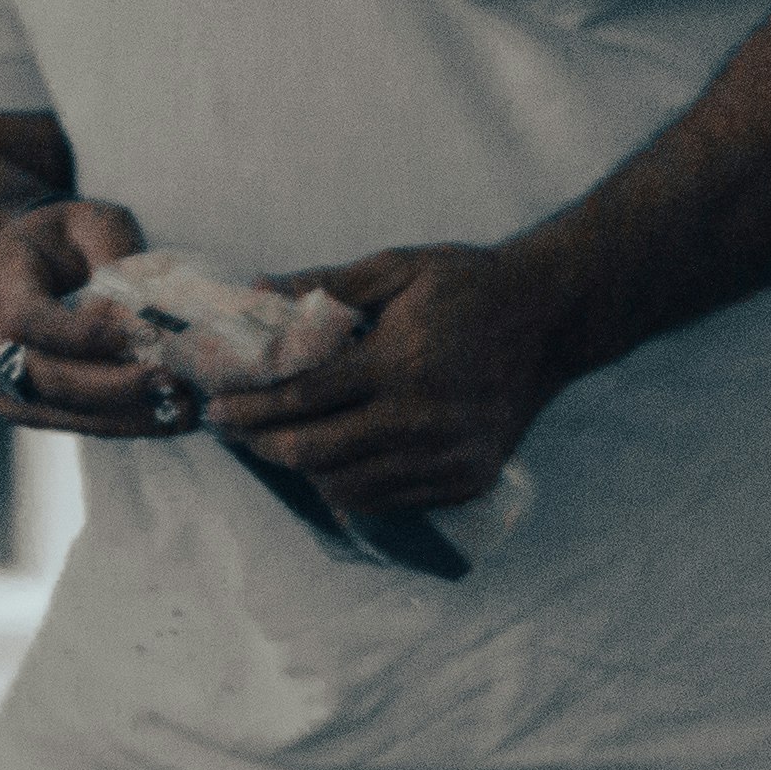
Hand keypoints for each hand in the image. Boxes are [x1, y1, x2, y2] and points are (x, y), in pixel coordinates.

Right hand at [0, 196, 185, 436]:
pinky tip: (163, 418)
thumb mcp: (93, 221)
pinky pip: (65, 422)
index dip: (81, 337)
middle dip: (113, 386)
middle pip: (44, 376)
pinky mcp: (19, 402)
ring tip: (181, 411)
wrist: (30, 260)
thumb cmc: (66, 235)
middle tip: (172, 382)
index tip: (140, 339)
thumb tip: (142, 312)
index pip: (30, 319)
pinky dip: (117, 424)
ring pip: (57, 410)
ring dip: (123, 417)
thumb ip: (115, 254)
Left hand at [210, 244, 586, 516]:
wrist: (553, 318)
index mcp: (402, 364)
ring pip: (348, 489)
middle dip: (264, 445)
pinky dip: (353, 486)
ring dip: (306, 470)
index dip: (250, 407)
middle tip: (237, 431)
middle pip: (316, 453)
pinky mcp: (467, 479)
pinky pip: (389, 501)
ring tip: (283, 444)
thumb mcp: (398, 268)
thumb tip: (255, 292)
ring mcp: (448, 458)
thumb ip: (326, 286)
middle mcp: (424, 420)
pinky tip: (336, 461)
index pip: (303, 399)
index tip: (217, 407)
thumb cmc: (471, 286)